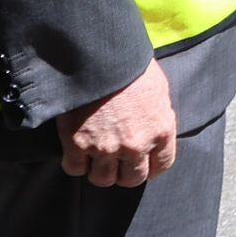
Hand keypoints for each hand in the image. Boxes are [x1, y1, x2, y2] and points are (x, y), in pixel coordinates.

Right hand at [60, 60, 177, 188]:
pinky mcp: (77, 144)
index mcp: (160, 131)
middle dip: (124, 172)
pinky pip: (74, 169)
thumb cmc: (131, 68)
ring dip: (99, 170)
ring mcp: (105, 147)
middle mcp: (135, 145)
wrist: (100, 57)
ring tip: (96, 157)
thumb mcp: (158, 91)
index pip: (161, 166)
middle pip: (131, 179)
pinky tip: (77, 151)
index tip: (143, 163)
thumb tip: (153, 130)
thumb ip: (158, 117)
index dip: (150, 167)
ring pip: (102, 179)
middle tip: (117, 161)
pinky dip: (75, 163)